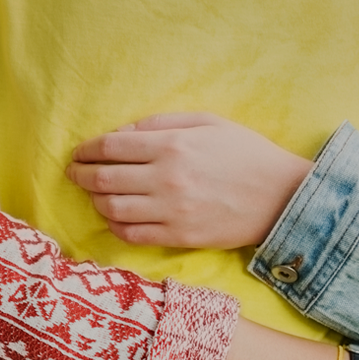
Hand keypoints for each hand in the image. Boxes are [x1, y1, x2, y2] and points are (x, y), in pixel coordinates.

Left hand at [67, 112, 314, 248]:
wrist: (284, 197)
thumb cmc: (245, 152)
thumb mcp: (205, 121)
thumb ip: (159, 123)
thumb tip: (122, 133)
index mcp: (171, 145)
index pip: (110, 147)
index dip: (86, 150)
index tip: (78, 152)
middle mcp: (166, 179)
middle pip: (105, 179)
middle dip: (81, 175)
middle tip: (74, 173)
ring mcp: (173, 212)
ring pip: (113, 210)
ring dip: (95, 201)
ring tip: (94, 195)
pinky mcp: (182, 238)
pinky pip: (134, 236)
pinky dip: (116, 226)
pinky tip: (115, 218)